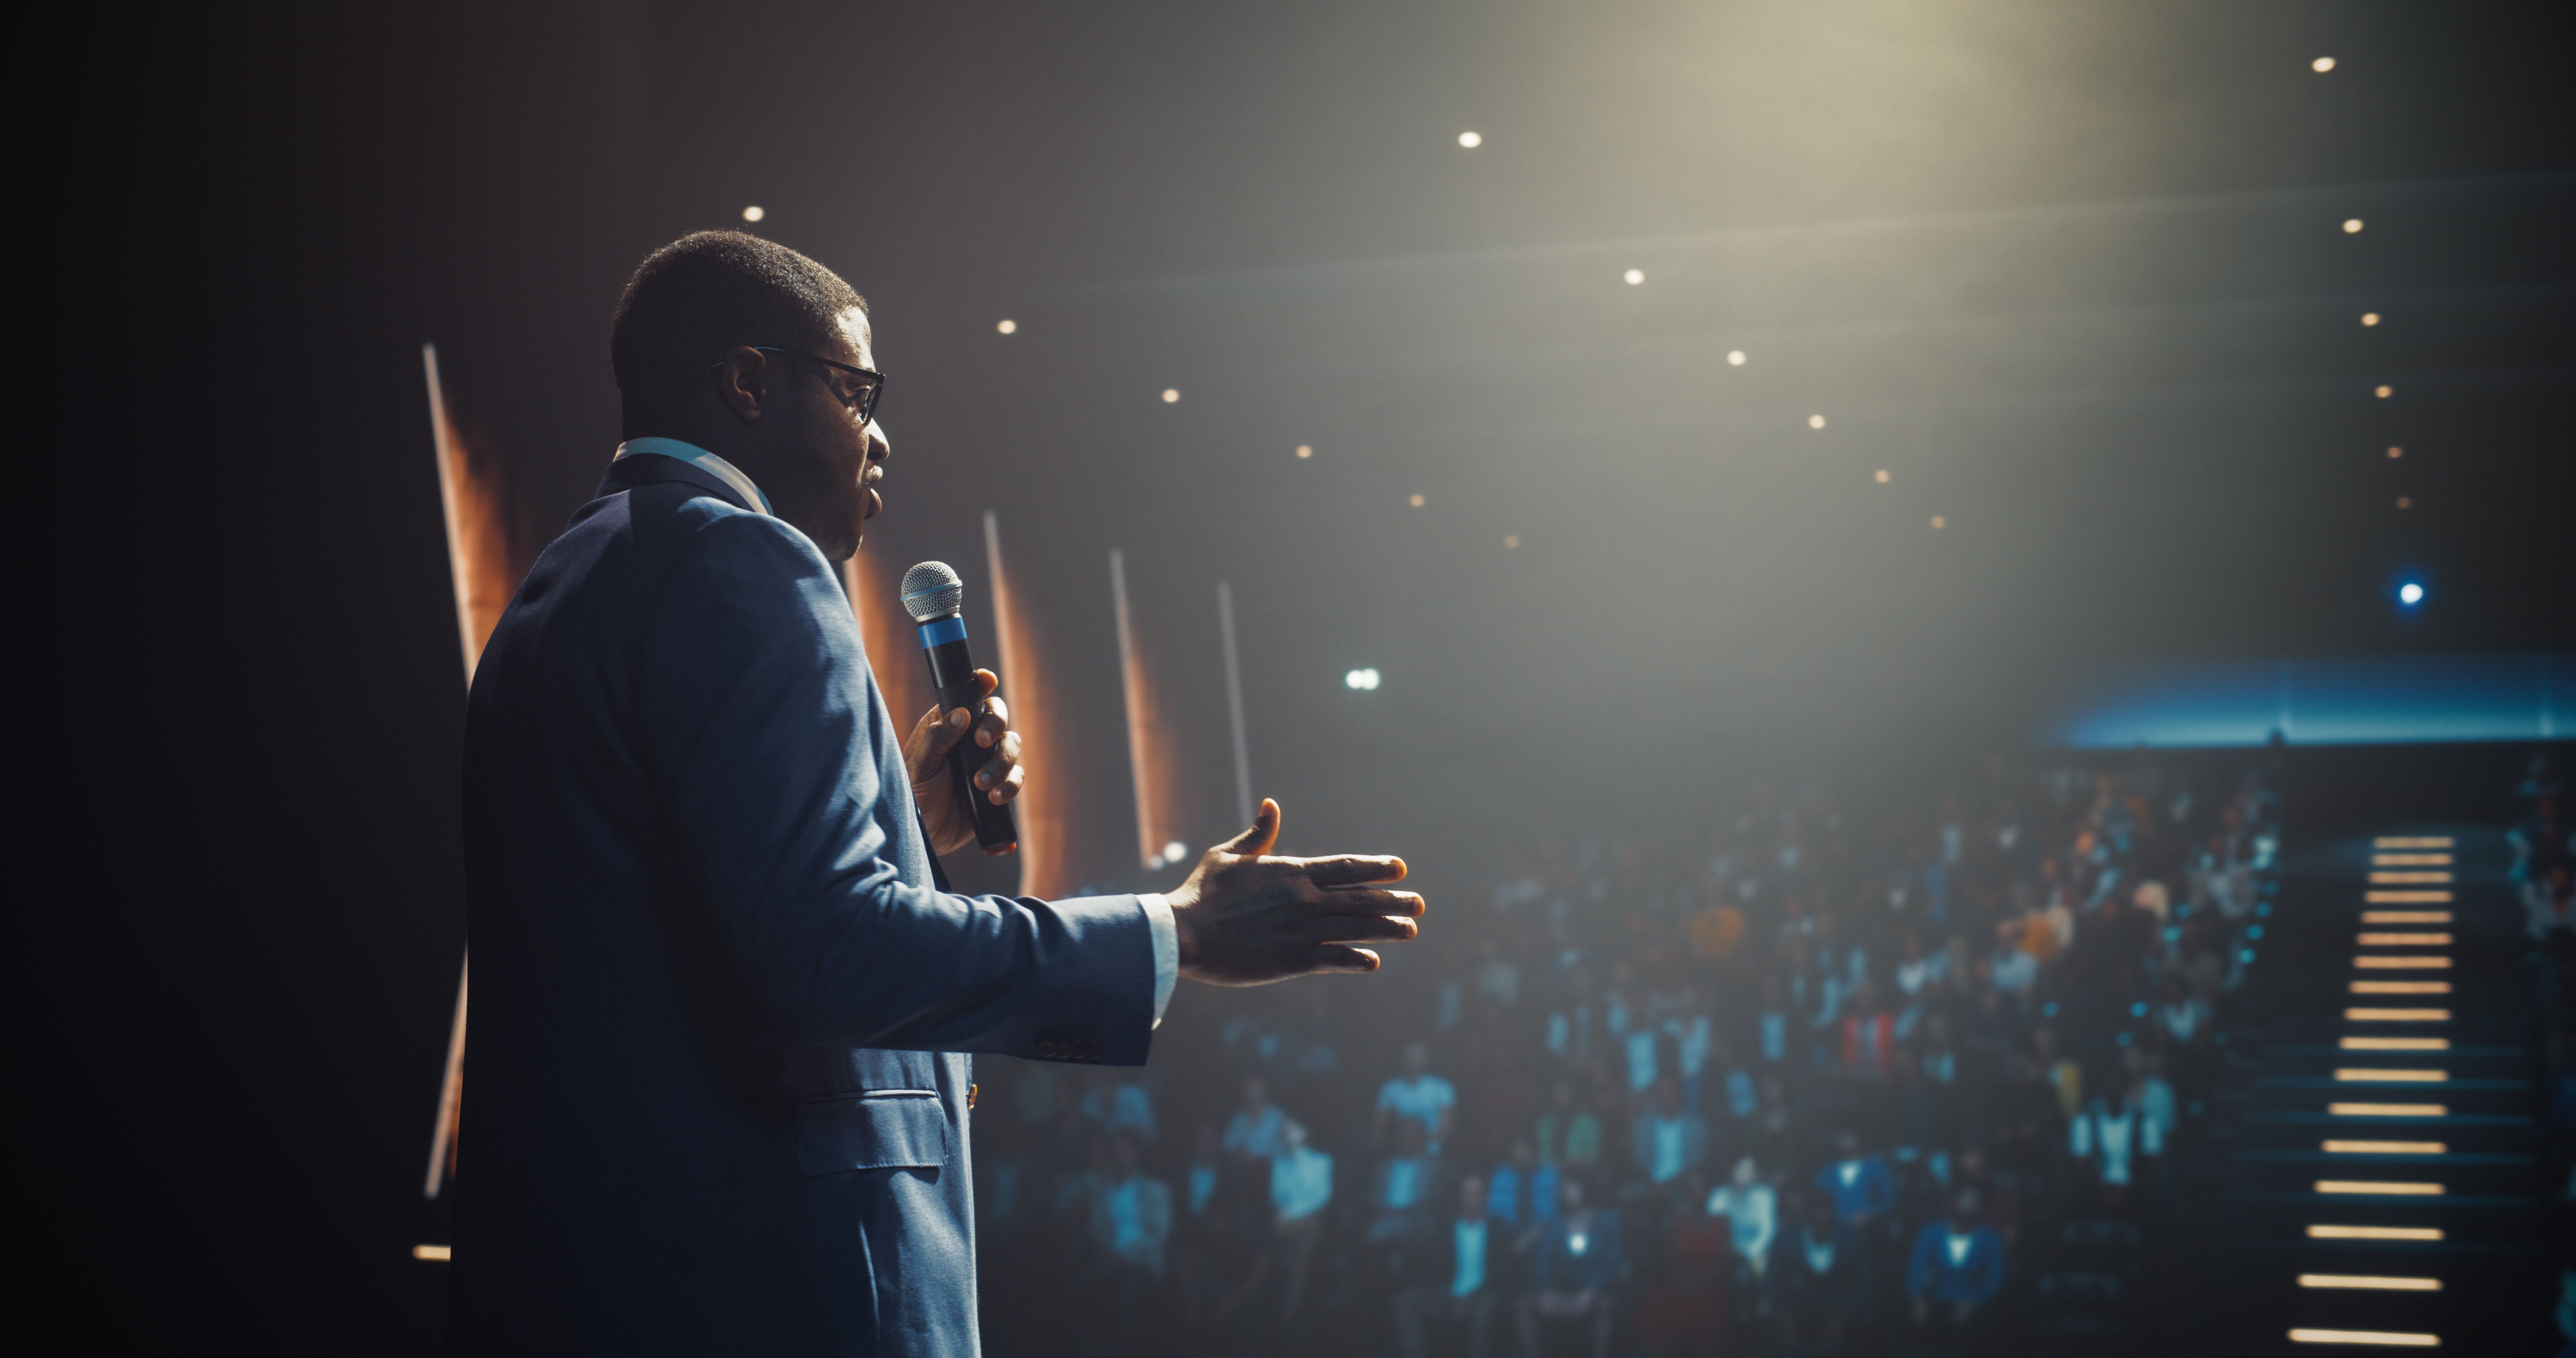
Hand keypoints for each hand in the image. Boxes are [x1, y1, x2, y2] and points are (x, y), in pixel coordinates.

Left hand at [904, 669, 1022, 856]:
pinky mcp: (997, 786)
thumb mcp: (919, 766)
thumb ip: (937, 738)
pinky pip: (1016, 777)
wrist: (923, 835)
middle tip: (983, 742)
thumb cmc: (912, 796)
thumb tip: (962, 714)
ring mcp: (985, 763)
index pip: (968, 698)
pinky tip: (993, 797)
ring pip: (1011, 747)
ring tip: (980, 784)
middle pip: (998, 719)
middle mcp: (969, 741)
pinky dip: (1010, 785)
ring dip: (1001, 763)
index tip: (988, 681)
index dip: (981, 685)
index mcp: (947, 726)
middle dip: (996, 726)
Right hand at [1166, 800, 1422, 984]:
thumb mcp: (1229, 855)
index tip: (1401, 868)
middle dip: (1393, 900)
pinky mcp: (1291, 959)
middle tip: (1420, 904)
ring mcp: (1300, 929)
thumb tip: (1272, 805)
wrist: (1182, 932)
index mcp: (1290, 872)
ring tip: (1411, 931)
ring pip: (1354, 927)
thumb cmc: (1202, 893)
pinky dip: (1356, 959)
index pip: (1344, 867)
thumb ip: (1258, 834)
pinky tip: (1373, 962)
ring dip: (1386, 928)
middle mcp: (1302, 898)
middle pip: (1358, 897)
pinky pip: (1333, 958)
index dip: (1375, 867)